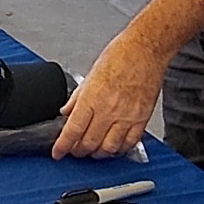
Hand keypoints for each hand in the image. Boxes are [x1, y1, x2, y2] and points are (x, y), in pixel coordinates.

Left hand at [51, 34, 162, 157]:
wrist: (146, 50)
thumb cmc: (120, 56)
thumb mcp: (90, 75)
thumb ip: (78, 98)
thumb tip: (67, 112)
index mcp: (92, 98)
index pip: (72, 131)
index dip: (62, 146)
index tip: (57, 152)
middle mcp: (108, 110)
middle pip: (88, 143)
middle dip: (78, 151)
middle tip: (75, 150)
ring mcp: (126, 117)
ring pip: (108, 148)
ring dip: (98, 153)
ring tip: (93, 150)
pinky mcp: (141, 119)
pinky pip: (129, 143)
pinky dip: (119, 150)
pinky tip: (114, 146)